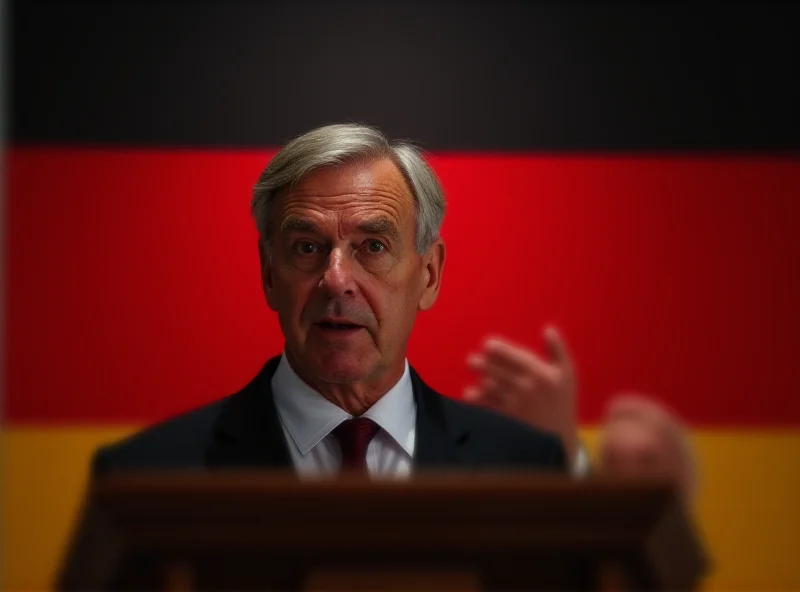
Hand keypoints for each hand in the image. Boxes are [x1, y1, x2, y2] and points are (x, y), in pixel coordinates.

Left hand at [464, 327, 578, 463]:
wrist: (558, 435)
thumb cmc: (562, 400)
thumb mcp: (567, 373)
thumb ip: (557, 349)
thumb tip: (548, 329)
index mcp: (539, 374)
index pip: (516, 359)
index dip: (500, 351)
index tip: (487, 345)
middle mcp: (526, 388)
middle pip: (500, 372)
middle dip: (483, 364)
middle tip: (471, 359)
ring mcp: (515, 404)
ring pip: (493, 388)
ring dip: (480, 378)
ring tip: (472, 365)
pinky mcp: (508, 417)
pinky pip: (489, 406)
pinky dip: (478, 399)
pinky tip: (469, 393)